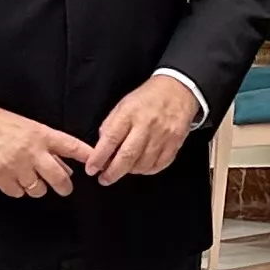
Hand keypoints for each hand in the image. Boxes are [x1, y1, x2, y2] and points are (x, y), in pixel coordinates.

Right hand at [0, 97, 94, 199]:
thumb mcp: (26, 126)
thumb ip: (46, 145)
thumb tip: (64, 164)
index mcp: (41, 135)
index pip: (72, 147)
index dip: (87, 157)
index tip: (97, 165)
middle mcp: (33, 151)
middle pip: (60, 178)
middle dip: (65, 186)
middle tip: (64, 188)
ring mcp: (18, 166)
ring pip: (39, 189)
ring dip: (36, 187)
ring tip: (28, 177)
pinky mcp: (2, 178)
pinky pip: (18, 193)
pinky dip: (16, 189)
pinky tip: (11, 178)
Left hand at [87, 72, 205, 185]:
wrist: (178, 90)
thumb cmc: (147, 98)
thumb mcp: (123, 105)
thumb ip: (111, 126)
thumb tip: (102, 148)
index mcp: (129, 113)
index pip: (111, 139)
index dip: (99, 157)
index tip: (92, 168)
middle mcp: (146, 125)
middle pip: (127, 156)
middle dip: (113, 172)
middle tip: (104, 179)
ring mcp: (162, 136)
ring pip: (143, 164)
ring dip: (130, 171)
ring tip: (124, 169)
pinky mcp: (175, 143)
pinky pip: (158, 165)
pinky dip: (147, 170)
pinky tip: (140, 167)